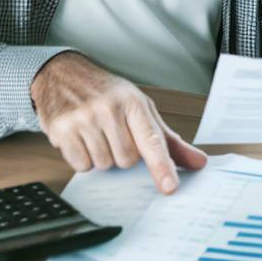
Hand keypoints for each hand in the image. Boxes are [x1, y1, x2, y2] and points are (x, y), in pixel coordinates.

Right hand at [30, 51, 207, 193]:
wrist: (62, 73)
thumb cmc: (107, 93)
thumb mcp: (140, 108)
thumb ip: (168, 140)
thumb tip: (199, 162)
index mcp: (134, 102)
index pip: (152, 140)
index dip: (162, 166)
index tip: (170, 186)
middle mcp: (109, 109)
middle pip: (127, 160)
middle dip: (123, 154)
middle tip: (114, 134)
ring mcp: (84, 119)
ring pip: (104, 165)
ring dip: (102, 156)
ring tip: (96, 133)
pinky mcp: (62, 130)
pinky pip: (81, 166)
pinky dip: (83, 158)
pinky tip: (80, 138)